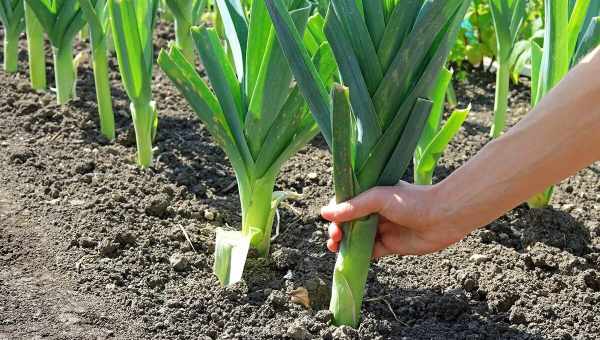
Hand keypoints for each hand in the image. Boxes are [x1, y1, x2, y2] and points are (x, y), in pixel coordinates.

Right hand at [321, 182, 470, 257]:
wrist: (443, 217)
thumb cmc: (412, 201)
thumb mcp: (378, 198)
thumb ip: (353, 207)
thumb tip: (324, 213)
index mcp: (371, 194)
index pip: (346, 202)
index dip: (335, 212)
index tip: (330, 220)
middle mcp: (374, 211)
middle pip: (348, 222)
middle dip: (337, 229)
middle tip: (334, 237)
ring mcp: (382, 229)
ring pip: (356, 238)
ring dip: (343, 243)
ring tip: (335, 247)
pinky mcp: (389, 246)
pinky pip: (369, 252)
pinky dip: (358, 256)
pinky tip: (350, 257)